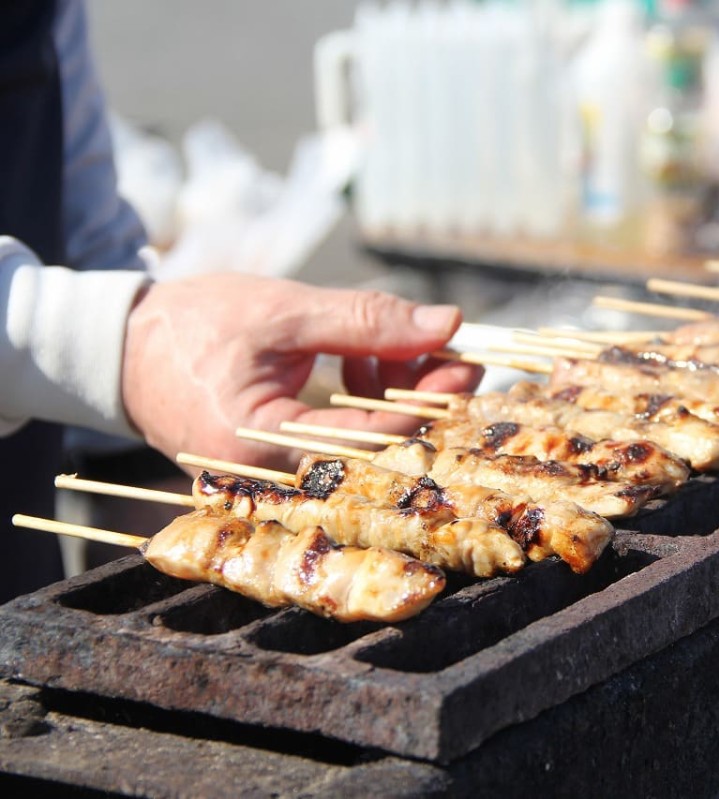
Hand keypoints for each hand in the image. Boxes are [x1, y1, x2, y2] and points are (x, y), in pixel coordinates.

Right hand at [121, 273, 481, 470]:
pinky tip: (354, 359)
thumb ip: (366, 320)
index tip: (467, 359)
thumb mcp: (283, 311)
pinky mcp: (281, 461)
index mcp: (263, 447)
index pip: (374, 434)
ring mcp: (276, 474)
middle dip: (418, 393)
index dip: (431, 397)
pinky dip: (359, 397)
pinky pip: (341, 437)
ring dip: (388, 389)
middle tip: (450, 349)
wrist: (121, 347)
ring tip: (380, 343)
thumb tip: (446, 324)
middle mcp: (272, 477)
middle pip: (376, 444)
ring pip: (363, 439)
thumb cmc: (190, 324)